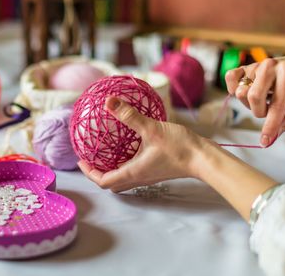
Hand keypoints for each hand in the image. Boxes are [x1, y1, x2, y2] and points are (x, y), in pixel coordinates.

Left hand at [78, 96, 212, 191]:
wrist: (204, 158)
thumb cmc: (179, 147)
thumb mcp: (151, 128)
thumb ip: (129, 115)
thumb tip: (108, 101)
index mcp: (132, 172)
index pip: (104, 181)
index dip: (89, 173)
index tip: (80, 160)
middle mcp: (139, 177)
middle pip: (112, 183)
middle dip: (98, 172)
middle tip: (90, 158)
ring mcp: (149, 175)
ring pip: (124, 178)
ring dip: (112, 168)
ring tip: (106, 152)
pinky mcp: (157, 169)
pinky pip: (135, 170)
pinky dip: (126, 162)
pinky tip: (130, 145)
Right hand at [225, 56, 284, 146]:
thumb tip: (271, 136)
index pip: (276, 105)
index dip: (270, 125)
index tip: (265, 141)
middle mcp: (269, 66)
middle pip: (254, 97)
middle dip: (260, 112)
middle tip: (268, 111)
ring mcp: (255, 66)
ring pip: (241, 92)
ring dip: (250, 104)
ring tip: (262, 100)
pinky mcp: (243, 67)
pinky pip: (230, 78)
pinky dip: (234, 89)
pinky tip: (247, 92)